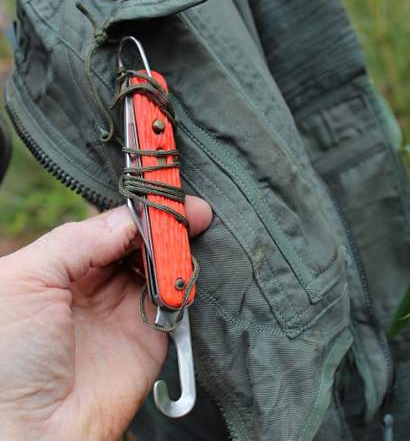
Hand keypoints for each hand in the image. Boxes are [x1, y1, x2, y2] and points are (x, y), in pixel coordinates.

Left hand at [0, 197, 211, 440]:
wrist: (31, 432)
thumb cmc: (8, 355)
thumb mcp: (27, 277)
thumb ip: (78, 239)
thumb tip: (129, 220)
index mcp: (62, 265)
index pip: (108, 225)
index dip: (138, 210)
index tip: (165, 197)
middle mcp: (94, 283)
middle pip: (139, 242)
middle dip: (164, 226)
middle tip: (189, 214)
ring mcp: (124, 309)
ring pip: (160, 266)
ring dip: (176, 251)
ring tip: (189, 240)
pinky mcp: (150, 335)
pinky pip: (175, 301)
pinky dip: (183, 285)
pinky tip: (184, 274)